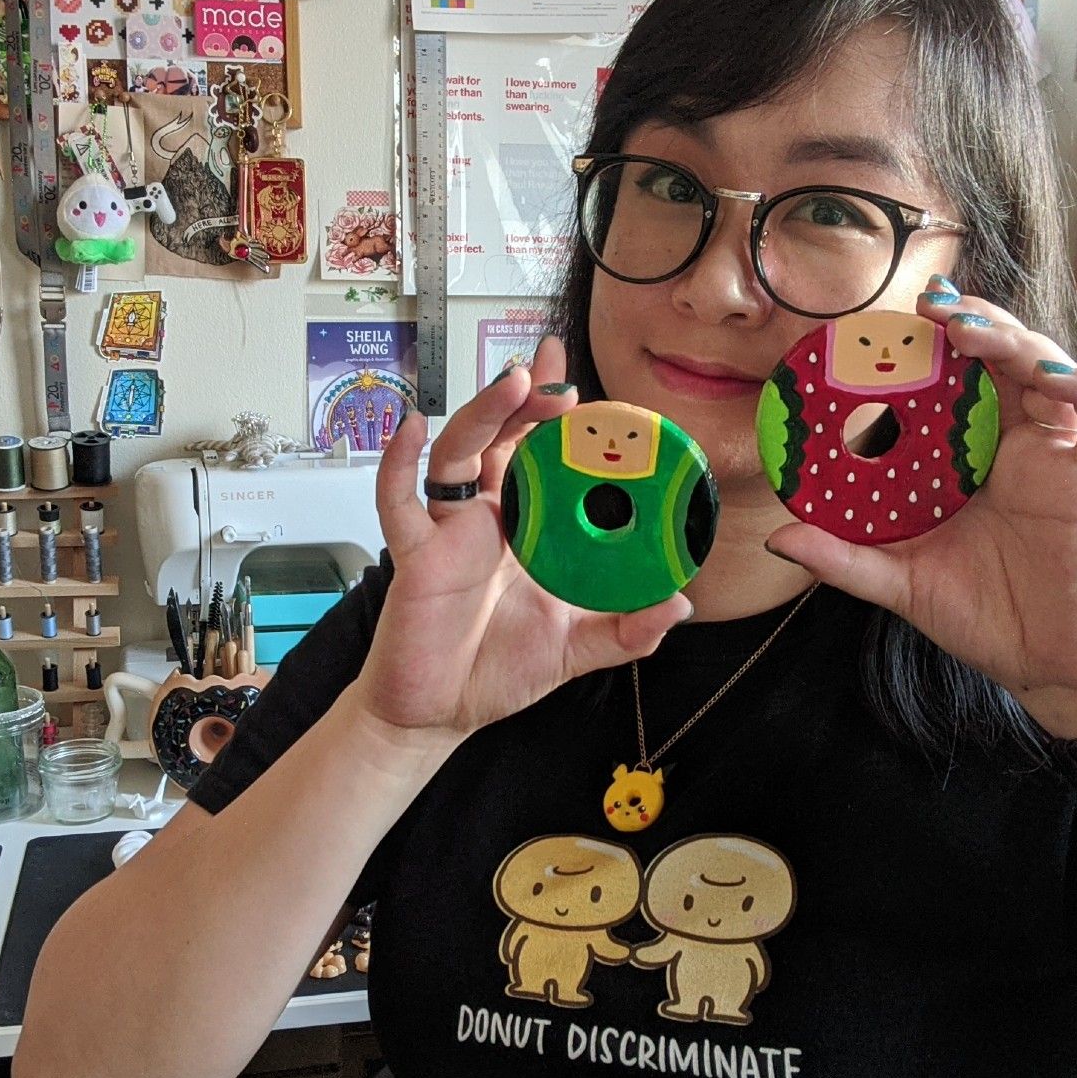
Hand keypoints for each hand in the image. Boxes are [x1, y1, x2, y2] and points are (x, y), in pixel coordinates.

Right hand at [350, 339, 691, 755]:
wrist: (437, 715)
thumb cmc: (496, 672)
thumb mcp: (578, 648)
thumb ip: (627, 630)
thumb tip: (679, 605)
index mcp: (526, 530)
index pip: (542, 457)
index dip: (557, 417)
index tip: (581, 381)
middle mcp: (485, 519)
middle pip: (501, 438)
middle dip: (525, 396)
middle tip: (551, 362)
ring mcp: (447, 532)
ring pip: (458, 453)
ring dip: (485, 413)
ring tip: (516, 384)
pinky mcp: (415, 556)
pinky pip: (398, 502)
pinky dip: (397, 463)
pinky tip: (411, 429)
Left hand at [764, 288, 1076, 738]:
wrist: (1053, 673)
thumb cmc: (987, 621)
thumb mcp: (902, 584)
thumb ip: (844, 560)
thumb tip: (778, 537)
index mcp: (971, 464)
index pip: (952, 386)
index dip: (929, 349)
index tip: (886, 324)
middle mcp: (1017, 450)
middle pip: (1004, 362)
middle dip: (973, 322)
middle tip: (930, 304)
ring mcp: (1059, 462)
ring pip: (1051, 374)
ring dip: (1015, 340)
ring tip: (968, 330)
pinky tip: (1053, 376)